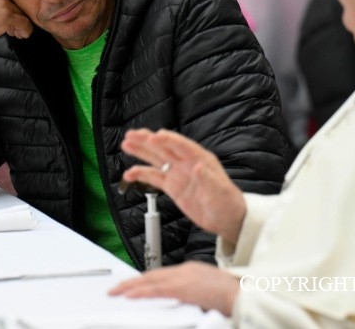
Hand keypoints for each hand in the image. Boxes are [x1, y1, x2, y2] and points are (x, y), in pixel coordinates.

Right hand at [0, 0, 31, 96]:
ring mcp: (3, 2)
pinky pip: (25, 23)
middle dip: (17, 14)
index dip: (14, 0)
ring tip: (13, 31)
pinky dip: (26, 31)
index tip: (9, 10)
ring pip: (23, 13)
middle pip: (19, 1)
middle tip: (12, 23)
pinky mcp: (7, 16)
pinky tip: (21, 35)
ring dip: (20, 24)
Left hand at [109, 262, 239, 315]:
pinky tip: (131, 295)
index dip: (144, 280)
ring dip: (133, 286)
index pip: (161, 274)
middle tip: (116, 288)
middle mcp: (185, 271)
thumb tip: (180, 300)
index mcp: (190, 270)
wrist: (242, 294)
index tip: (131, 284)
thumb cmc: (229, 295)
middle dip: (133, 282)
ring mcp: (184, 278)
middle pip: (153, 276)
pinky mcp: (184, 288)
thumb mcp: (206, 291)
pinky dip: (143, 291)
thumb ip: (190, 292)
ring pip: (152, 281)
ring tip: (118, 292)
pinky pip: (158, 290)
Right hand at [121, 129, 246, 244]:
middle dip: (148, 140)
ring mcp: (179, 174)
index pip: (182, 146)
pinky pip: (154, 178)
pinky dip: (141, 174)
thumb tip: (198, 166)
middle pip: (165, 148)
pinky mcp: (173, 187)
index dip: (168, 140)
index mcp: (201, 159)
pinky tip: (130, 174)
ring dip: (142, 151)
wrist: (227, 219)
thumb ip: (208, 178)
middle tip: (132, 134)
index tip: (154, 136)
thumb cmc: (228, 203)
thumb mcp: (220, 191)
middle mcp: (187, 163)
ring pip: (157, 159)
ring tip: (126, 144)